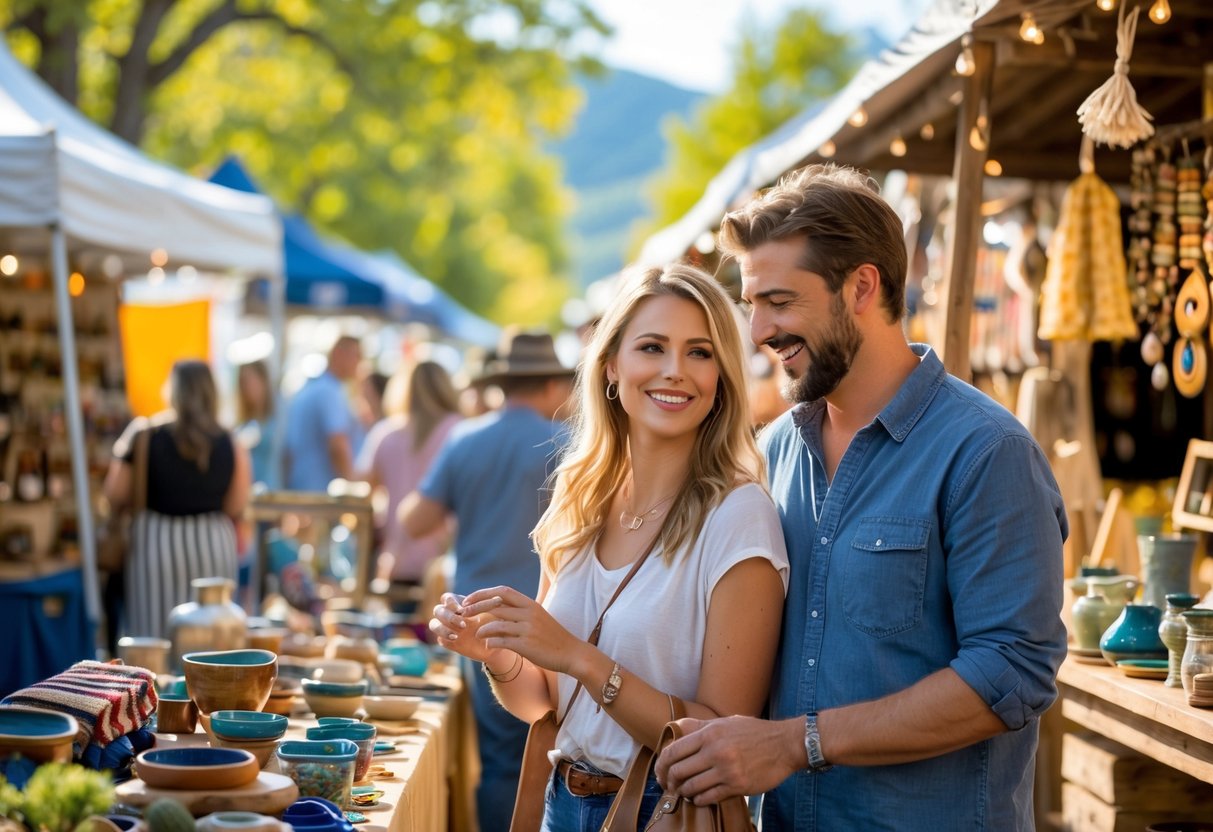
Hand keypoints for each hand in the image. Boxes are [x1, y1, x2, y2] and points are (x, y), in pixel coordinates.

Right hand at [428, 592, 505, 666]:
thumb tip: (498, 599)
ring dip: (443, 629)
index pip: (446, 598)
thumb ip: (493, 606)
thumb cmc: (495, 621)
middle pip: (437, 610)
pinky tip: (456, 641)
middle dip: (448, 617)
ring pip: (434, 625)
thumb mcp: (495, 612)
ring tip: (456, 636)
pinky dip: (445, 640)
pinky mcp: (449, 642)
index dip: (451, 603)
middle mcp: (450, 615)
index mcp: (458, 603)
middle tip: (463, 624)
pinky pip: (440, 640)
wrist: (496, 642)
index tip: (462, 609)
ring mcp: (447, 629)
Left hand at [460, 585, 580, 675]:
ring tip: (477, 634)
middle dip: (476, 608)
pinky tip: (487, 645)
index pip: (502, 591)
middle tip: (464, 613)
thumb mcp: (537, 617)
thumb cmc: (552, 636)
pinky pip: (502, 641)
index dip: (483, 593)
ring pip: (496, 624)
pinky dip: (491, 642)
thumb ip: (519, 611)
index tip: (469, 599)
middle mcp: (528, 613)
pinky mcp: (527, 645)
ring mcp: (528, 629)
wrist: (571, 652)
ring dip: (482, 629)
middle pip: (495, 605)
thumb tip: (497, 607)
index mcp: (530, 604)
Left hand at [655, 716, 803, 804]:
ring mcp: (727, 769)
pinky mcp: (738, 785)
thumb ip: (700, 726)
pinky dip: (699, 800)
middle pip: (678, 771)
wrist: (785, 744)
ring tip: (684, 793)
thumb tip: (676, 727)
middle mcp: (715, 750)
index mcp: (710, 733)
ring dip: (684, 793)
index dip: (661, 765)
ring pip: (692, 787)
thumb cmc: (753, 732)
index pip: (673, 751)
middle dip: (669, 782)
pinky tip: (699, 798)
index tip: (660, 773)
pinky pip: (709, 797)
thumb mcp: (725, 722)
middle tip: (669, 786)